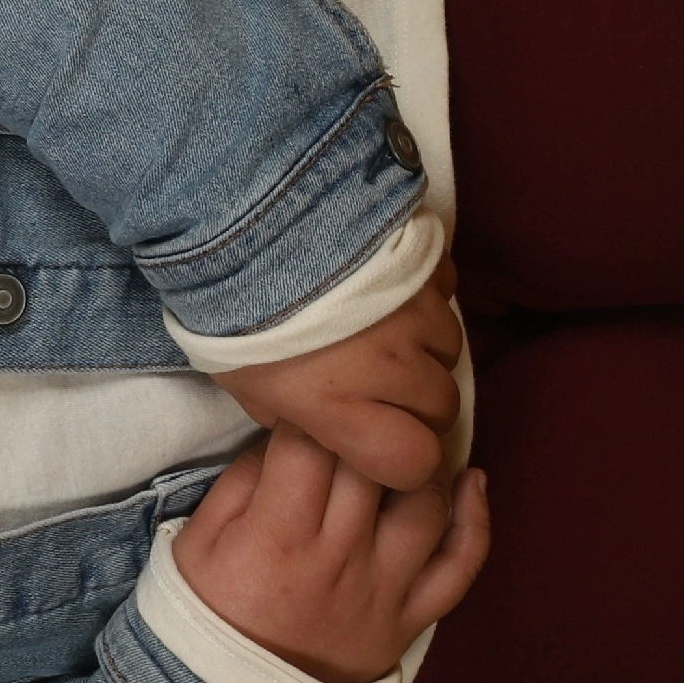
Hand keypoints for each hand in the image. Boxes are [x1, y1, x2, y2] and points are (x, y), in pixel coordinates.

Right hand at [172, 424, 494, 682]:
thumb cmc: (209, 615)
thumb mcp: (197, 543)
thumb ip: (241, 482)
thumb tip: (287, 433)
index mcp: (277, 535)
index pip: (311, 444)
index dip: (313, 411)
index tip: (311, 403)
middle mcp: (338, 557)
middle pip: (372, 463)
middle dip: (368, 424)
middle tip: (364, 409)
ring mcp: (382, 589)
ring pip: (425, 504)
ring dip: (424, 460)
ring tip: (409, 438)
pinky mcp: (410, 618)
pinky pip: (460, 568)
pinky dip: (476, 522)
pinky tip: (473, 482)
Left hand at [208, 246, 468, 494]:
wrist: (247, 220)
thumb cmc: (233, 313)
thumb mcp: (245, 385)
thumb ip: (289, 417)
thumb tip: (318, 427)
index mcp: (344, 406)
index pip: (417, 461)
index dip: (409, 462)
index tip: (390, 448)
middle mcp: (392, 367)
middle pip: (443, 407)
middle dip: (419, 407)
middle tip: (383, 389)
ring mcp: (416, 312)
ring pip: (450, 349)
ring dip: (425, 351)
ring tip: (383, 333)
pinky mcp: (427, 265)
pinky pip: (447, 294)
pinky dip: (428, 299)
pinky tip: (390, 289)